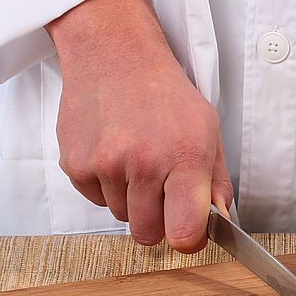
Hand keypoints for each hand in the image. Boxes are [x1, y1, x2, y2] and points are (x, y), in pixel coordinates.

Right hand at [47, 0, 232, 252]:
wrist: (116, 56)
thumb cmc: (166, 95)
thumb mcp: (208, 130)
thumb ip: (217, 181)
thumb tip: (220, 220)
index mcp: (185, 158)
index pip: (183, 232)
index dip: (187, 240)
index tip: (187, 231)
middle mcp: (144, 164)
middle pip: (148, 234)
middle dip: (158, 221)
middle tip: (161, 190)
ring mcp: (106, 165)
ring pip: (122, 217)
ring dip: (131, 199)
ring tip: (136, 159)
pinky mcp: (76, 164)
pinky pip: (96, 200)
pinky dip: (106, 186)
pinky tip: (114, 152)